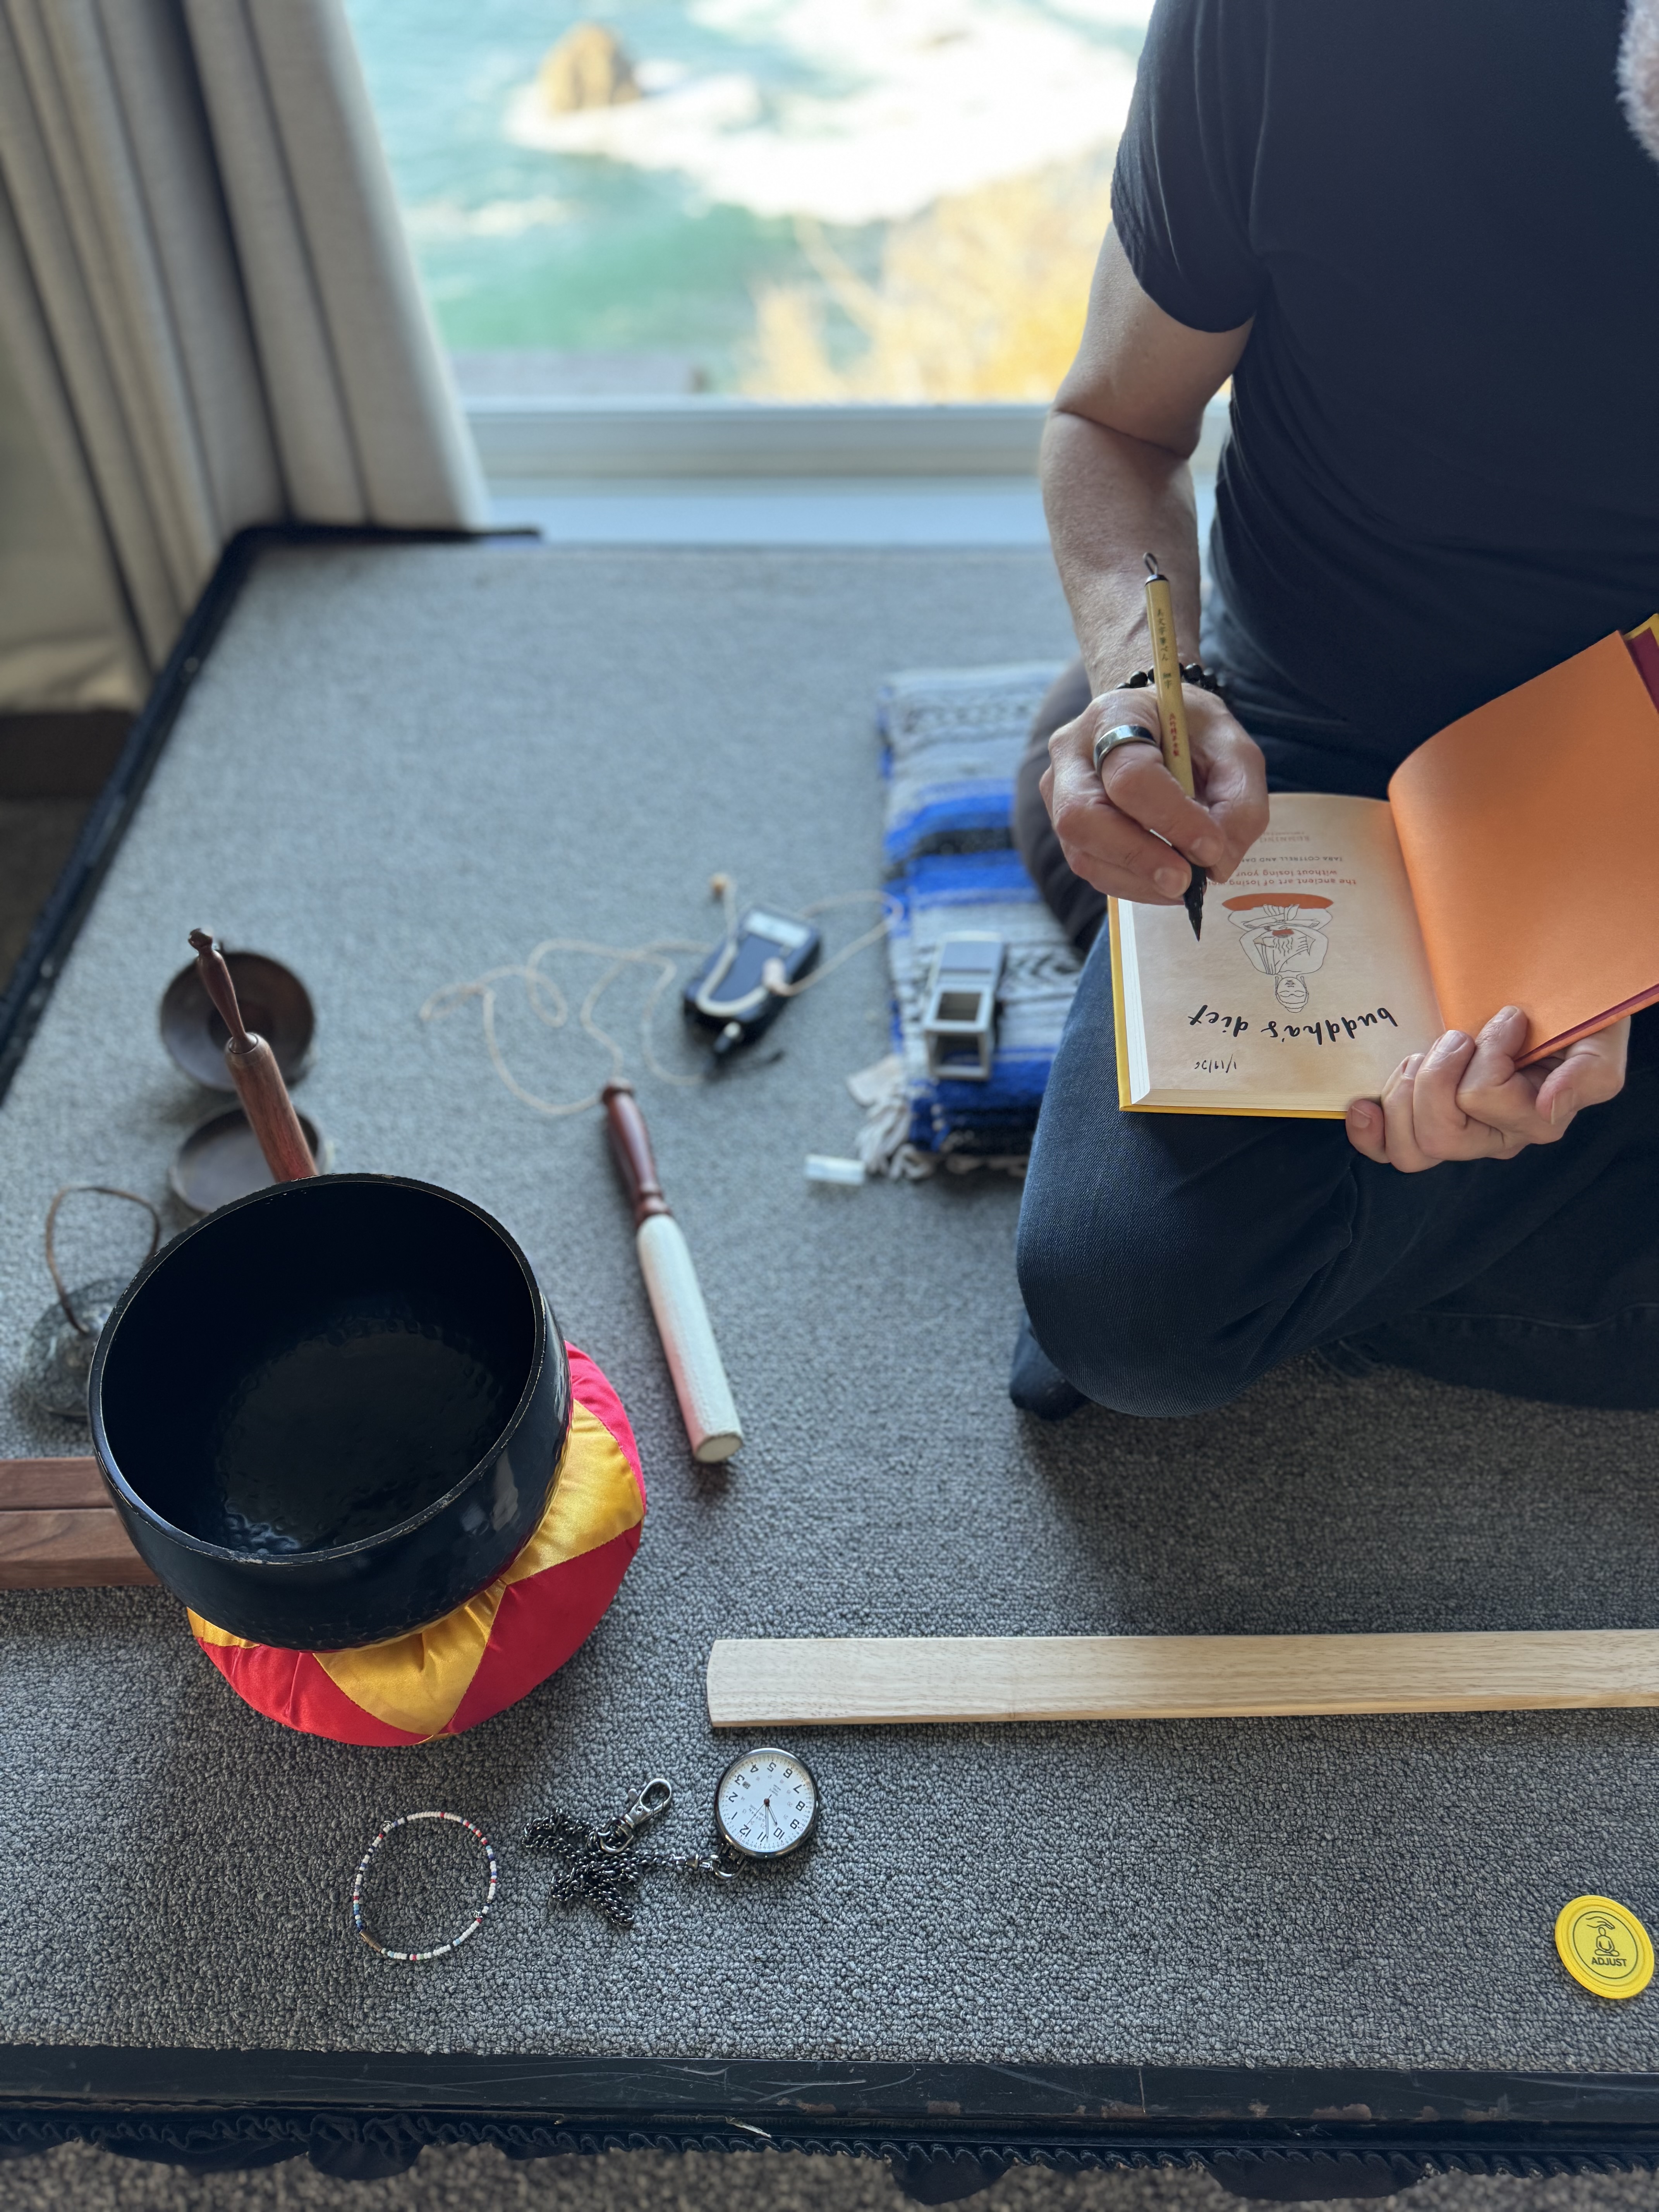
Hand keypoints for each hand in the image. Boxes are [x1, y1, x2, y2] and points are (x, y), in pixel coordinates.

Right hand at [1040, 686, 1268, 905]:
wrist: (1157, 727)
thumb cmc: (1193, 733)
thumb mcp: (1234, 751)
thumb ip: (1238, 803)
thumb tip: (1217, 866)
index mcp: (1114, 715)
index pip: (1130, 775)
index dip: (1171, 818)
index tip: (1211, 847)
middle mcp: (1071, 753)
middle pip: (1083, 817)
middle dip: (1140, 858)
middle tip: (1187, 883)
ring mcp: (1058, 793)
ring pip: (1083, 853)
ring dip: (1138, 881)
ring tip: (1184, 886)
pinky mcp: (1065, 829)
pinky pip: (1091, 869)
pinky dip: (1132, 885)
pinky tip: (1164, 882)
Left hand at [1345, 1006, 1628, 1171]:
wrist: (1551, 1001)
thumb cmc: (1574, 1018)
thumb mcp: (1600, 1039)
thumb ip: (1588, 1075)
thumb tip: (1550, 1108)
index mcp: (1535, 1119)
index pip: (1483, 1098)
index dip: (1487, 1053)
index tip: (1510, 1019)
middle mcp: (1496, 1136)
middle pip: (1440, 1137)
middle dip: (1435, 1076)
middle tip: (1458, 1038)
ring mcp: (1459, 1134)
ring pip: (1411, 1148)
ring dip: (1407, 1091)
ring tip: (1430, 1053)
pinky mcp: (1424, 1124)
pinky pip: (1389, 1150)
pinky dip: (1371, 1131)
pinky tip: (1364, 1107)